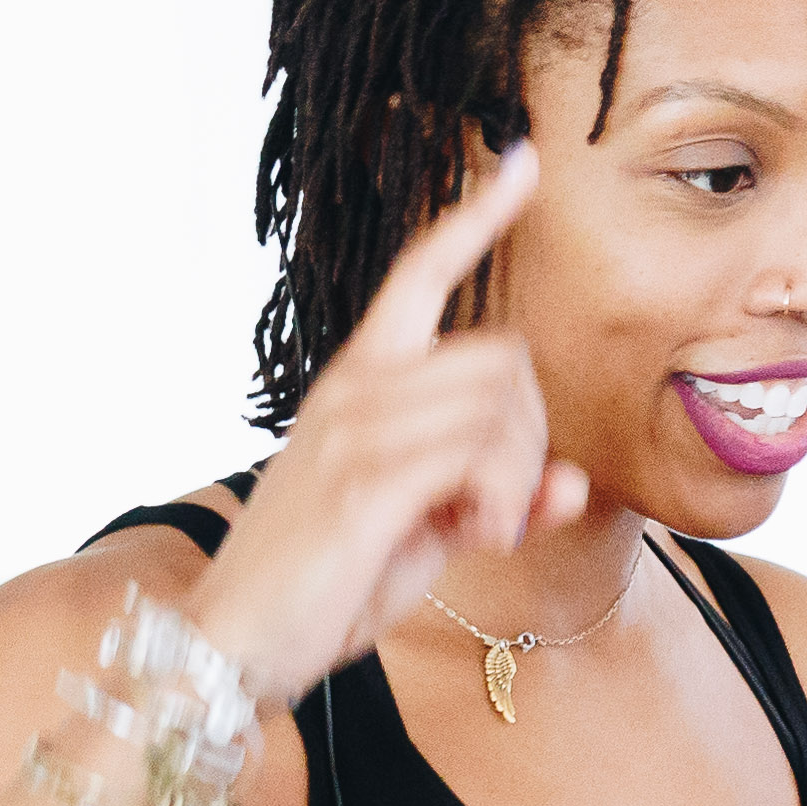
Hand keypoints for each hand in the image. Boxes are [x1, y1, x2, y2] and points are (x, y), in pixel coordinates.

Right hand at [187, 144, 596, 700]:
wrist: (233, 645)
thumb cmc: (325, 588)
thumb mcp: (424, 534)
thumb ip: (494, 499)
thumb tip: (573, 484)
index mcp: (360, 383)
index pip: (419, 274)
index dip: (474, 218)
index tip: (523, 161)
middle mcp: (353, 390)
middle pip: (501, 359)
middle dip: (529, 436)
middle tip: (499, 507)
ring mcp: (352, 432)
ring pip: (498, 406)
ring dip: (515, 478)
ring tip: (480, 531)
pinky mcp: (360, 484)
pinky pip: (474, 456)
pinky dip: (500, 501)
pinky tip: (480, 538)